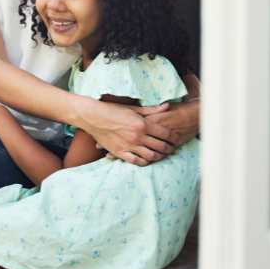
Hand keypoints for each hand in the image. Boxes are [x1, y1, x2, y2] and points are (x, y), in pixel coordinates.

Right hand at [82, 99, 198, 165]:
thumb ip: (151, 110)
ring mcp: (129, 146)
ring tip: (161, 155)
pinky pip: (136, 161)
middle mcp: (138, 136)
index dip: (174, 137)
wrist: (93, 117)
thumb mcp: (133, 108)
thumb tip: (166, 106)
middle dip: (169, 149)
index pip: (165, 134)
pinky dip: (144, 162)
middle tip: (172, 149)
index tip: (176, 139)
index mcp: (142, 124)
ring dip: (159, 157)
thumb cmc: (112, 110)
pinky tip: (147, 159)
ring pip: (151, 156)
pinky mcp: (120, 152)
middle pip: (160, 146)